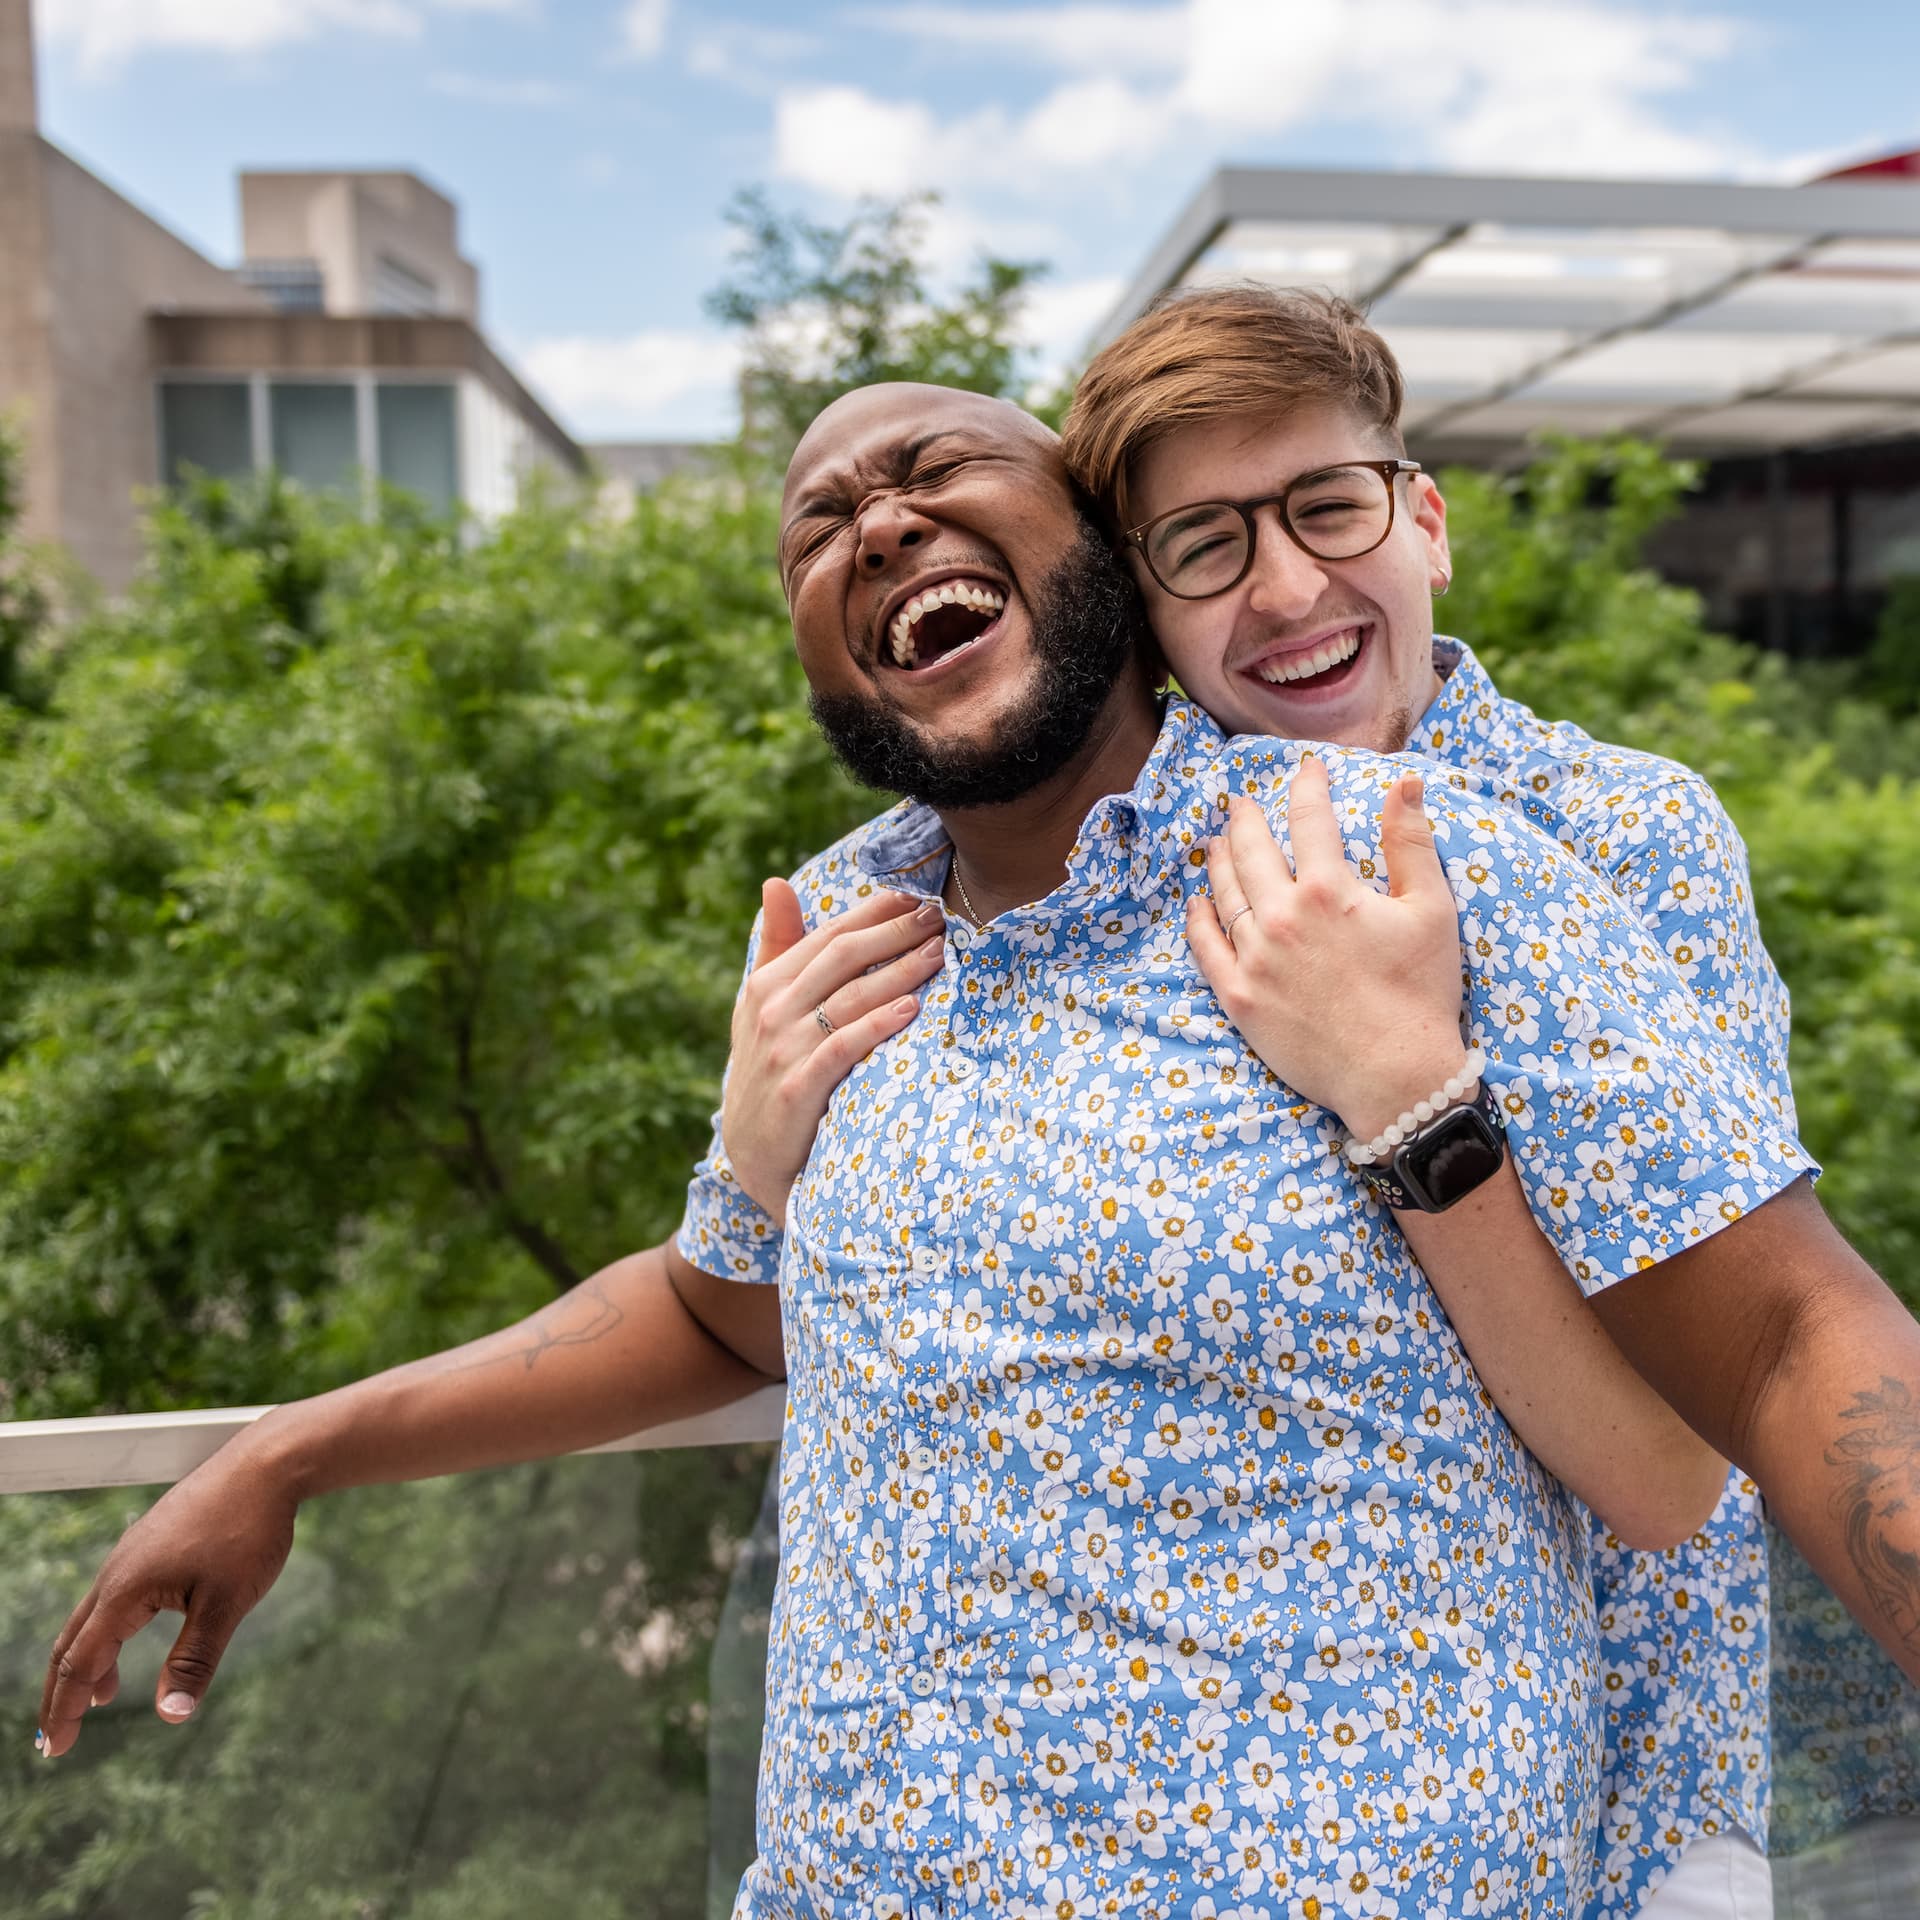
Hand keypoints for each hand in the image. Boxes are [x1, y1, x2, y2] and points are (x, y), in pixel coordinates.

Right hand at [38, 1436, 297, 1758]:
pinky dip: (111, 1628)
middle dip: (64, 1691)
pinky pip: (117, 1593)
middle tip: (58, 1736)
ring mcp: (134, 1551)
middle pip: (73, 1641)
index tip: (58, 1751)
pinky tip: (135, 1635)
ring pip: (94, 1615)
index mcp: (126, 1590)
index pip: (81, 1663)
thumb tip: (170, 1716)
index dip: (66, 1710)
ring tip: (101, 1697)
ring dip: (90, 1659)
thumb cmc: (249, 1530)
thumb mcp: (227, 1603)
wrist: (267, 1463)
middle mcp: (118, 1570)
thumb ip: (195, 1660)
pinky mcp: (153, 1539)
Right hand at [723, 879, 944, 1216]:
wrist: (752, 1156)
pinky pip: (843, 1048)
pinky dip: (876, 1025)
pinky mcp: (797, 1089)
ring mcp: (783, 1050)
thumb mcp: (759, 1008)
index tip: (916, 892)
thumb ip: (777, 947)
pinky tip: (910, 1008)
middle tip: (938, 915)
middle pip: (843, 958)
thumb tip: (775, 882)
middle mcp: (772, 1012)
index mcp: (766, 985)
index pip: (829, 936)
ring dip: (898, 971)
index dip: (874, 911)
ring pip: (850, 999)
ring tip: (939, 952)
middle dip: (894, 932)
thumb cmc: (766, 1071)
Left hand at [1186, 758, 1468, 1140]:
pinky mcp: (1239, 997)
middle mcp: (1282, 917)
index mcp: (1329, 890)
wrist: (1395, 1077)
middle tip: (1241, 803)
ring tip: (1216, 842)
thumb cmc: (1421, 993)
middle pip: (1253, 851)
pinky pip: (1206, 948)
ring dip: (1219, 860)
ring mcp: (1255, 958)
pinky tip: (1197, 902)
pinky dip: (1199, 919)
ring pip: (1224, 893)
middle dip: (1247, 819)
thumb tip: (1405, 782)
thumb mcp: (1431, 910)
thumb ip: (1411, 842)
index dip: (1308, 787)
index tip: (1307, 769)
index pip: (1309, 819)